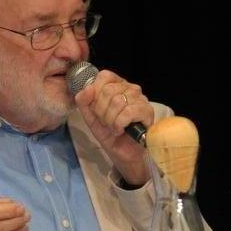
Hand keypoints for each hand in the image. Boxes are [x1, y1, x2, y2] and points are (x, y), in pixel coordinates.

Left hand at [74, 70, 153, 186]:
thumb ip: (83, 101)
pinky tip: (121, 130)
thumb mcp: (90, 117)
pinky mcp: (147, 111)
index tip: (97, 109)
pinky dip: (119, 125)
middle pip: (108, 90)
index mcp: (117, 86)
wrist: (123, 153)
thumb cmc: (109, 134)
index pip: (104, 76)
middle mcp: (130, 89)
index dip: (96, 94)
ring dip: (110, 120)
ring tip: (114, 128)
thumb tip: (87, 88)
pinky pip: (127, 113)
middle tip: (106, 122)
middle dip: (102, 111)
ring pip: (117, 102)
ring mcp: (140, 99)